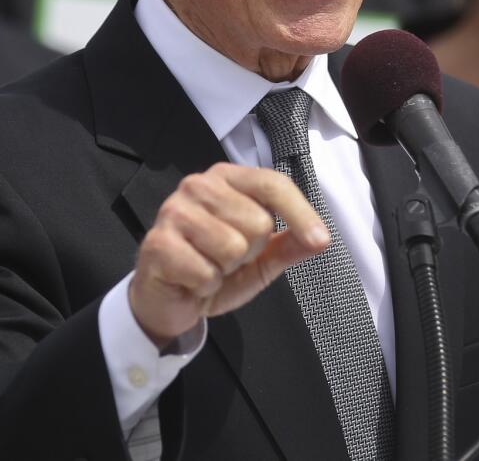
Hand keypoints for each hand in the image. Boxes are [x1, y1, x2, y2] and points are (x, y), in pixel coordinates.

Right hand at [129, 162, 328, 347]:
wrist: (167, 300)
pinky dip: (205, 285)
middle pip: (258, 221)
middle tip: (227, 258)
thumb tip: (321, 239)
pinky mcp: (157, 243)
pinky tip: (191, 279)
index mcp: (227, 178)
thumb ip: (290, 245)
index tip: (320, 239)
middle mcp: (198, 185)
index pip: (272, 184)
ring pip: (233, 247)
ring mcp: (174, 211)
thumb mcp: (261, 259)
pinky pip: (206, 272)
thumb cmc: (214, 268)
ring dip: (226, 269)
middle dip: (250, 251)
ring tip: (209, 265)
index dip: (300, 212)